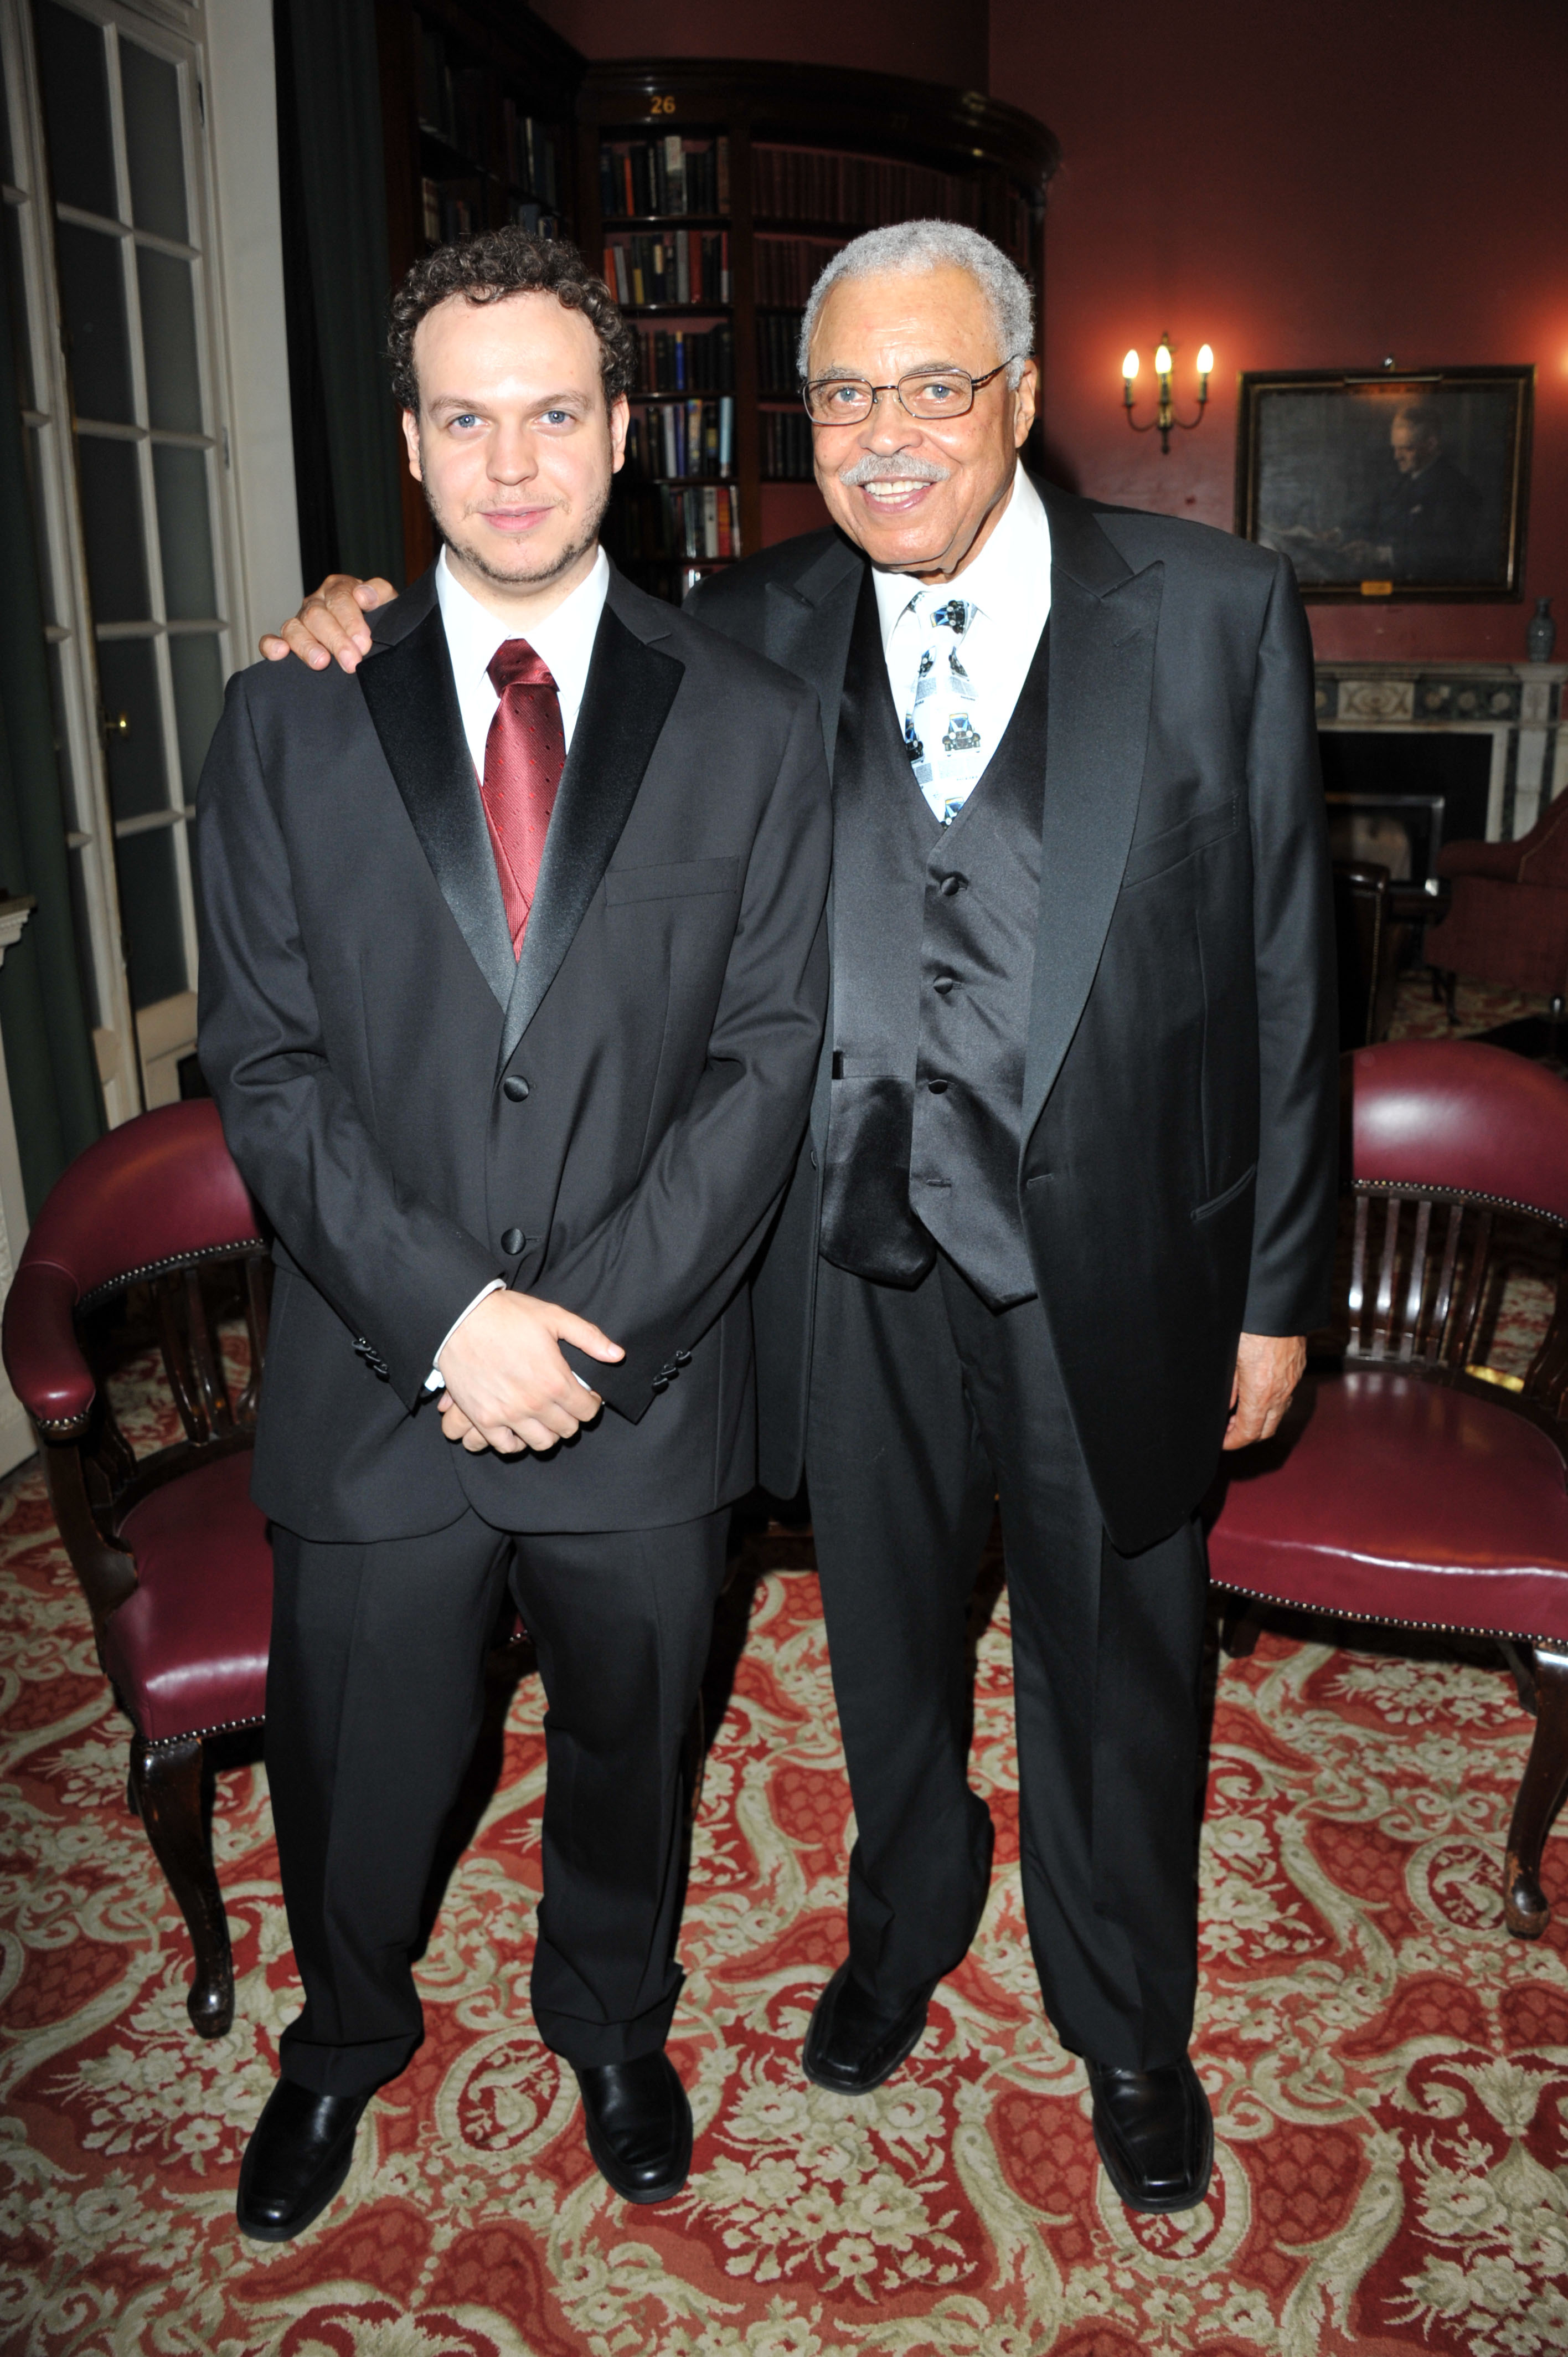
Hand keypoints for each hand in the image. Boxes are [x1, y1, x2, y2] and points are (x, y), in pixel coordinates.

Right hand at [259, 574, 395, 673]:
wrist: (373, 638)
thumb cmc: (379, 620)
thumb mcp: (387, 603)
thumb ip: (380, 593)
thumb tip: (363, 595)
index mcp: (338, 588)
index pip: (340, 598)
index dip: (350, 620)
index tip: (363, 642)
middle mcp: (316, 602)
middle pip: (317, 615)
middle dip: (335, 639)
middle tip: (351, 661)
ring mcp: (300, 622)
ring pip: (293, 628)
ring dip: (306, 646)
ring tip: (321, 662)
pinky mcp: (288, 641)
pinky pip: (270, 641)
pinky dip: (271, 646)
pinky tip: (280, 653)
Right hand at [436, 1291, 623, 1454]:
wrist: (460, 1318)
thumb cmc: (507, 1315)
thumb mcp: (554, 1317)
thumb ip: (589, 1337)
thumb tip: (617, 1355)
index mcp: (555, 1381)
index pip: (587, 1411)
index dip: (591, 1404)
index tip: (587, 1397)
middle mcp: (534, 1403)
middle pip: (567, 1429)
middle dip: (572, 1418)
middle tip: (565, 1405)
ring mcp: (507, 1415)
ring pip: (541, 1443)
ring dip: (548, 1432)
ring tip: (544, 1418)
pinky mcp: (483, 1419)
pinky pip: (506, 1446)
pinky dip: (516, 1442)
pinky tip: (519, 1428)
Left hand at [1222, 1332, 1305, 1450]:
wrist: (1280, 1306)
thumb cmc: (1252, 1328)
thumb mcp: (1231, 1359)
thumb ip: (1229, 1387)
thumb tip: (1226, 1407)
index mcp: (1260, 1394)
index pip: (1248, 1433)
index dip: (1233, 1442)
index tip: (1222, 1442)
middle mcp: (1280, 1393)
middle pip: (1266, 1430)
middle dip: (1247, 1436)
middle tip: (1229, 1430)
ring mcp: (1292, 1382)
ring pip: (1278, 1415)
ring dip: (1260, 1421)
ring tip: (1241, 1413)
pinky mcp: (1298, 1370)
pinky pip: (1286, 1397)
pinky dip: (1272, 1405)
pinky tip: (1258, 1394)